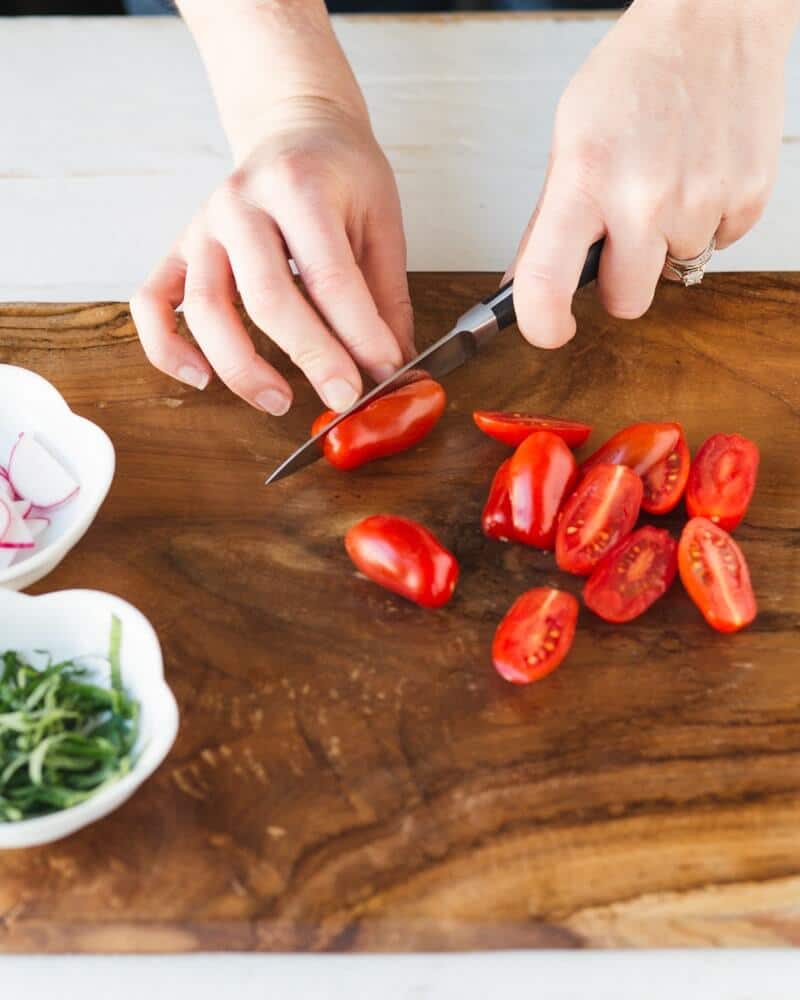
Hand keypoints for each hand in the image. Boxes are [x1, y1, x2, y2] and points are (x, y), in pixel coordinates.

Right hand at [131, 1, 412, 414]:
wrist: (294, 126)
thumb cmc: (341, 174)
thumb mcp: (381, 221)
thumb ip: (386, 297)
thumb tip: (398, 368)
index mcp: (299, 186)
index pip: (330, 276)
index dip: (360, 334)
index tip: (385, 373)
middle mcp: (240, 204)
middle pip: (267, 296)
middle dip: (310, 357)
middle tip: (342, 397)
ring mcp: (203, 226)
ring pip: (205, 308)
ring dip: (240, 367)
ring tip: (280, 401)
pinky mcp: (180, 248)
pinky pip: (154, 302)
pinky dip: (167, 347)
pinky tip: (201, 377)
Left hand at [509, 0, 798, 347]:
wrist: (712, 20)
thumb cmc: (635, 75)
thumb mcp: (570, 141)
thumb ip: (548, 221)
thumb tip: (524, 283)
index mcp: (585, 179)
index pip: (547, 284)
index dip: (543, 324)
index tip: (549, 329)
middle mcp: (645, 196)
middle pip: (626, 301)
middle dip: (620, 282)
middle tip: (620, 237)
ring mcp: (702, 200)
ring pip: (673, 274)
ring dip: (665, 245)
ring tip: (665, 182)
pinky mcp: (747, 199)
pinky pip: (716, 246)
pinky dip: (704, 223)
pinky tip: (696, 175)